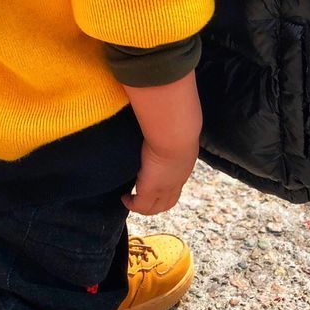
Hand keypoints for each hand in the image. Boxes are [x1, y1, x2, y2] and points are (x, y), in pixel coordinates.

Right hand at [119, 69, 202, 214]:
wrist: (176, 134)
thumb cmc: (178, 123)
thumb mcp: (177, 123)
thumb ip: (172, 116)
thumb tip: (168, 103)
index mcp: (184, 163)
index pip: (177, 179)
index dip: (168, 184)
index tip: (157, 180)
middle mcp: (177, 179)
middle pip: (170, 200)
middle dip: (158, 201)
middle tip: (143, 197)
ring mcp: (165, 188)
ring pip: (157, 206)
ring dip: (146, 206)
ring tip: (131, 199)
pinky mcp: (150, 191)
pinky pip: (141, 206)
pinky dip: (133, 205)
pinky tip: (124, 198)